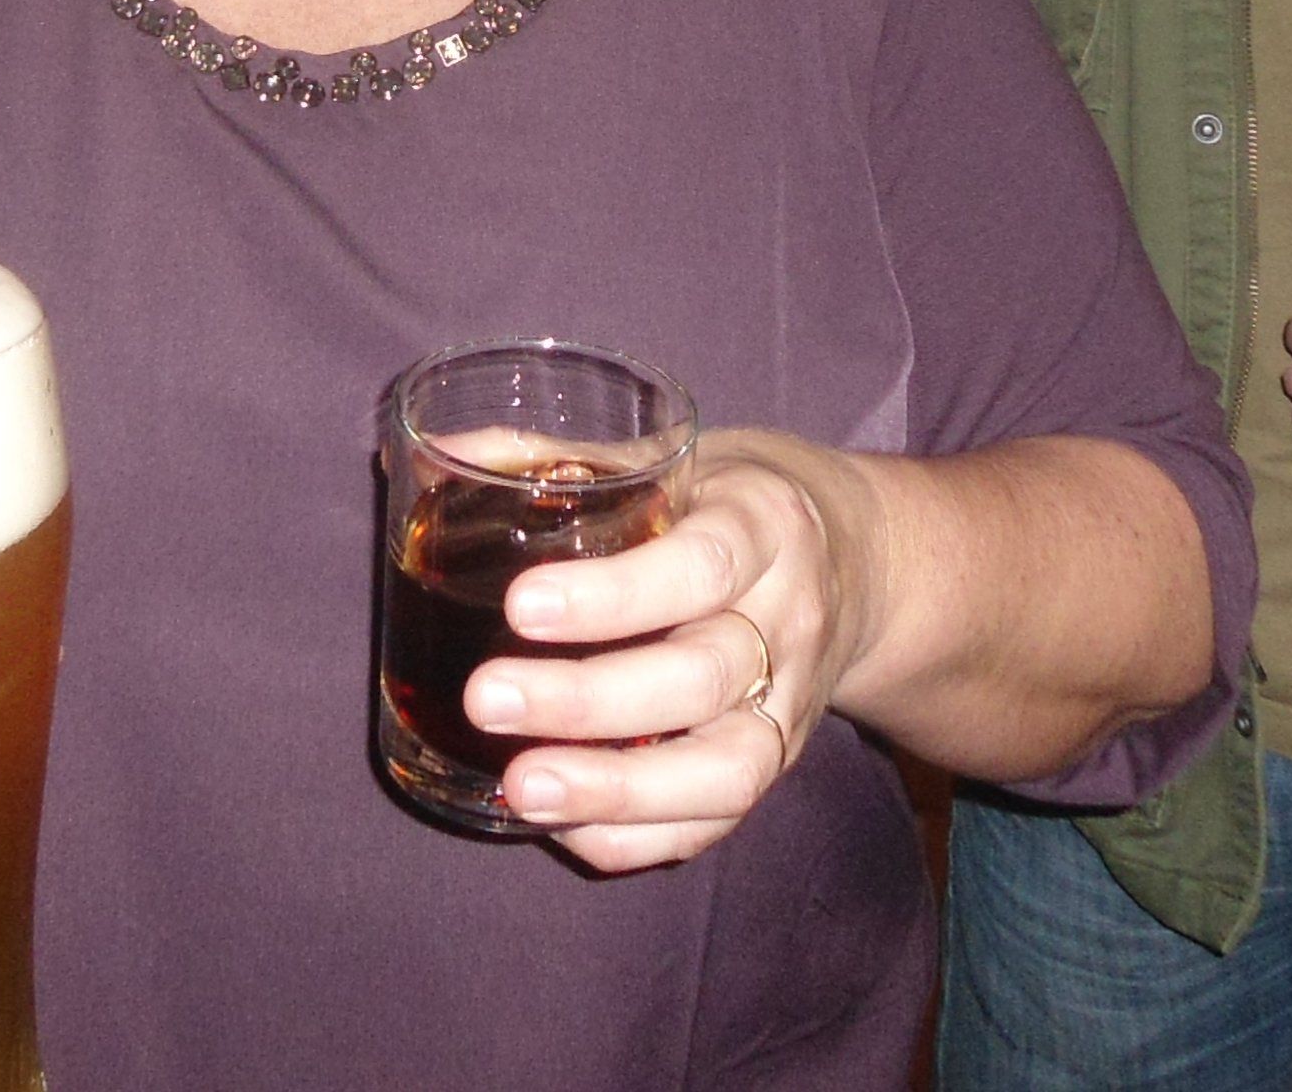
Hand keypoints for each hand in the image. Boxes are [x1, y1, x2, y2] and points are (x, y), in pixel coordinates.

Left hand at [463, 428, 851, 874]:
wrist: (861, 560)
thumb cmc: (730, 500)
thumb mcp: (674, 457)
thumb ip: (563, 460)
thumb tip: (429, 453)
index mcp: (763, 525)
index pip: (701, 564)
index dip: (615, 595)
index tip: (521, 605)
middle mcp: (788, 621)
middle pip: (704, 678)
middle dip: (591, 700)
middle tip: (484, 699)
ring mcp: (790, 706)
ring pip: (726, 770)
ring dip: (618, 790)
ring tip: (519, 789)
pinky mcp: (776, 765)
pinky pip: (718, 822)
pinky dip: (638, 837)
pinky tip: (561, 827)